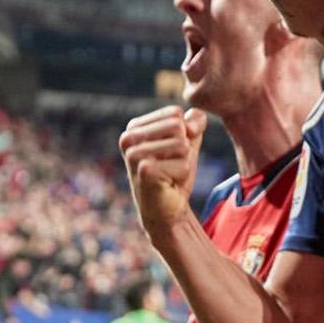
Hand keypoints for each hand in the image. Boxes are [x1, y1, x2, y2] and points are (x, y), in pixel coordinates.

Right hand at [117, 106, 205, 236]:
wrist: (166, 209)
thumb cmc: (174, 173)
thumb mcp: (188, 142)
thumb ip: (195, 122)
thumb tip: (192, 125)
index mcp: (134, 127)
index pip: (175, 113)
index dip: (183, 134)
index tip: (170, 153)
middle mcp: (128, 137)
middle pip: (178, 127)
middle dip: (184, 149)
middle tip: (170, 166)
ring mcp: (133, 154)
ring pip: (182, 145)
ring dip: (183, 163)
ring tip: (169, 174)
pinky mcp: (144, 171)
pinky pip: (183, 165)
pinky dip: (182, 176)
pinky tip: (168, 183)